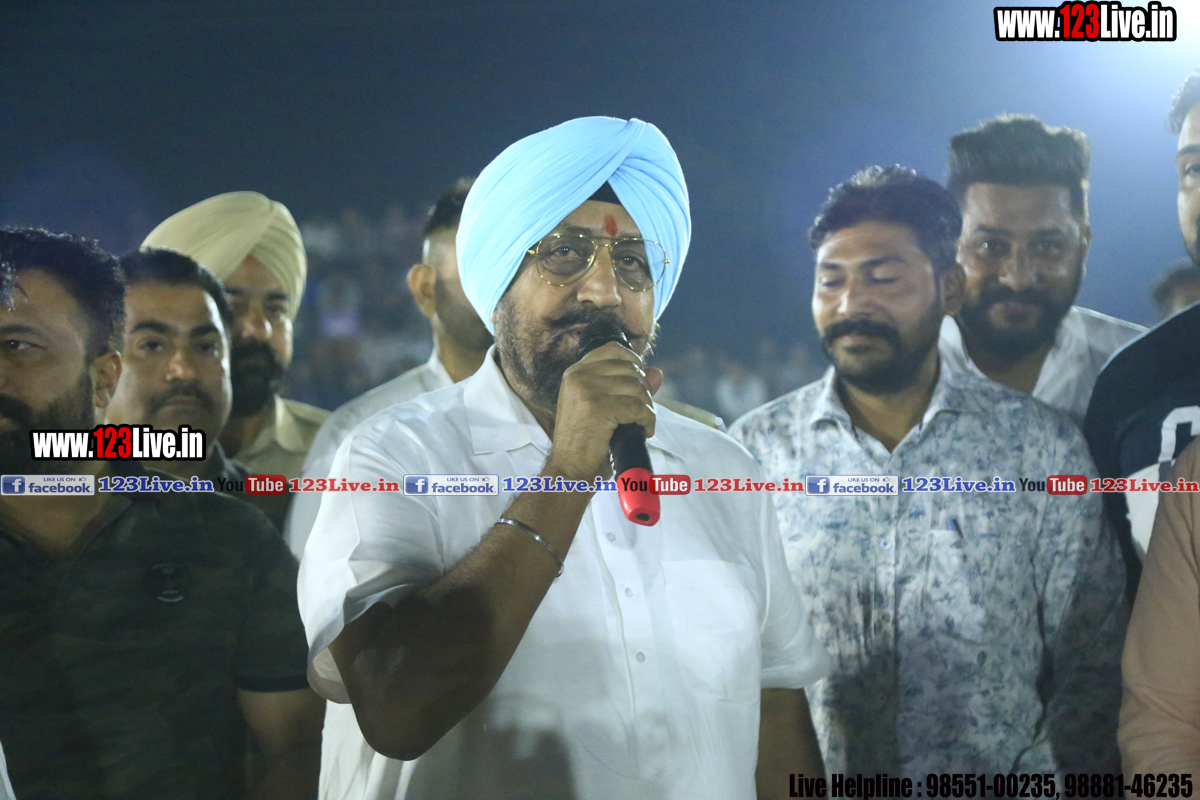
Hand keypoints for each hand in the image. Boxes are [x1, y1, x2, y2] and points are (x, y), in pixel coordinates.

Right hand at [545, 341, 662, 481]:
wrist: (569, 471)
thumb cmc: (586, 442)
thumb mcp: (602, 408)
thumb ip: (629, 387)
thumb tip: (657, 372)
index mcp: (575, 372)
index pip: (614, 350)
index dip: (634, 364)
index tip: (638, 386)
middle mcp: (578, 375)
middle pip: (631, 369)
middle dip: (643, 391)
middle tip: (639, 413)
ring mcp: (586, 389)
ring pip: (637, 388)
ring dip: (646, 407)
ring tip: (640, 424)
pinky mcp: (598, 407)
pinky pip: (638, 407)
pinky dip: (647, 420)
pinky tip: (643, 431)